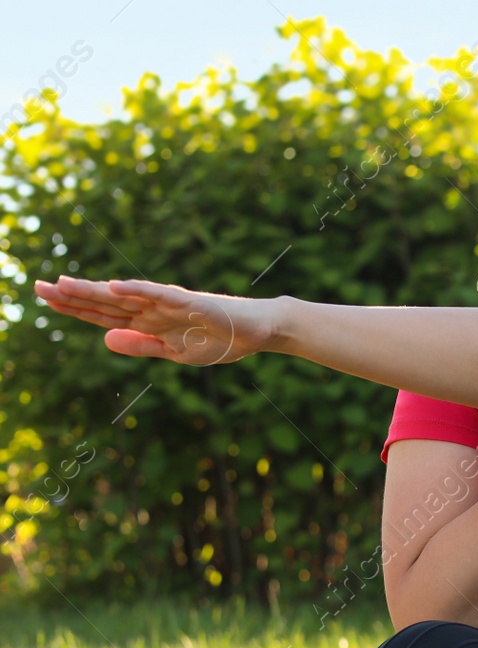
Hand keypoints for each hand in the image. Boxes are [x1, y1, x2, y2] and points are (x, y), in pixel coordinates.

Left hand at [31, 274, 278, 364]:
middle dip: (72, 296)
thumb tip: (104, 339)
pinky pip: (159, 295)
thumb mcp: (175, 353)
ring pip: (125, 296)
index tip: (44, 299)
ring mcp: (169, 304)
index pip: (103, 314)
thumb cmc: (221, 340)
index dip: (74, 307)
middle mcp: (152, 309)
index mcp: (148, 323)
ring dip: (95, 290)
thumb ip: (142, 346)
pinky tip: (114, 286)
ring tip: (63, 283)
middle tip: (37, 286)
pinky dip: (138, 290)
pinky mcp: (190, 302)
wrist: (258, 331)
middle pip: (106, 302)